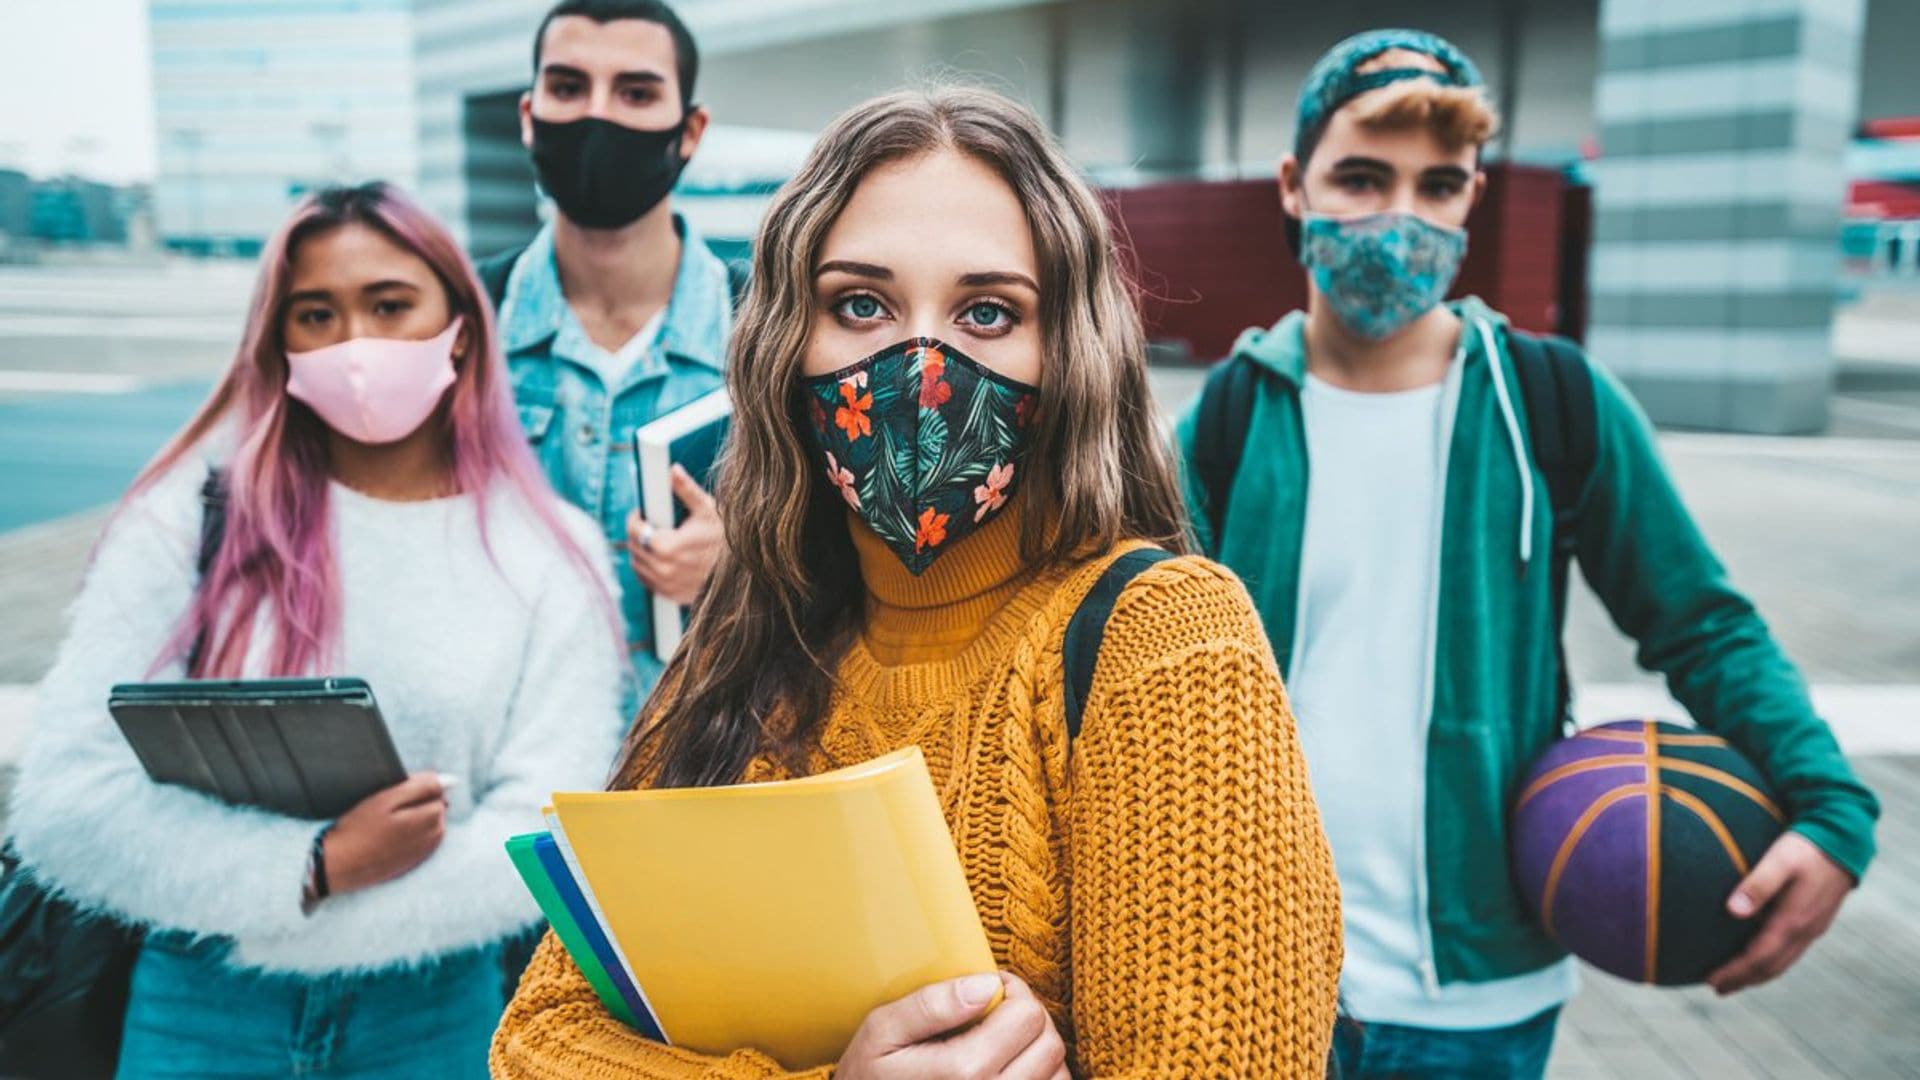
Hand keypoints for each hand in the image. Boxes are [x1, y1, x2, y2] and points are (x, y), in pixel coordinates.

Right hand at [322, 772, 447, 895]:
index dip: (414, 788)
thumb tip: (452, 780)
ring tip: (386, 824)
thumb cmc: (360, 829)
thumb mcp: (387, 799)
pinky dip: (409, 833)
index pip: (437, 789)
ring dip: (414, 818)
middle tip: (386, 810)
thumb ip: (422, 786)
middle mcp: (435, 836)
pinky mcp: (415, 861)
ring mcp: (426, 851)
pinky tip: (388, 837)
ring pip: (429, 822)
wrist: (339, 865)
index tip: (393, 795)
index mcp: (432, 817)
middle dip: (417, 803)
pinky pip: (420, 838)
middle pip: (435, 805)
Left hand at [628, 466, 722, 607]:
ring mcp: (668, 586)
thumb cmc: (727, 538)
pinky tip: (663, 559)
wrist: (746, 573)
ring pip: (639, 566)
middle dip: (639, 532)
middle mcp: (664, 570)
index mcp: (668, 547)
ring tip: (658, 539)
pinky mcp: (673, 596)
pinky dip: (650, 569)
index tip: (643, 511)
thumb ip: (686, 490)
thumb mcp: (708, 510)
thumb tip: (672, 470)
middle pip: (635, 548)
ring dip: (643, 551)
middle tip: (653, 523)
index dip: (636, 518)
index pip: (636, 531)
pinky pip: (649, 582)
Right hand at [837, 972, 1066, 1079]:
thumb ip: (932, 1005)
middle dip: (1027, 1018)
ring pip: (1058, 1075)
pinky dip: (1040, 1078)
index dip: (1011, 991)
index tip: (987, 990)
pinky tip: (1009, 1070)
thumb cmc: (870, 1078)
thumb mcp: (883, 1032)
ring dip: (1038, 1052)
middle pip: (1049, 1044)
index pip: (1027, 1016)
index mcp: (964, 1073)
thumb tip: (986, 985)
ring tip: (1002, 1044)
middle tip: (995, 1013)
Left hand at [1707, 831, 1854, 994]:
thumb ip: (1757, 885)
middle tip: (1717, 989)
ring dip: (1758, 974)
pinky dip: (1772, 962)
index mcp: (1793, 920)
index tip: (1711, 981)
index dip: (1735, 972)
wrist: (1843, 839)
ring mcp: (1813, 928)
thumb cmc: (1805, 847)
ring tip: (1734, 980)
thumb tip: (1733, 911)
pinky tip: (1759, 957)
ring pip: (1783, 962)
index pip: (1760, 958)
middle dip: (1744, 980)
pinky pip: (1791, 951)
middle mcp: (1805, 930)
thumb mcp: (1779, 860)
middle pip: (1771, 967)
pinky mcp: (1816, 921)